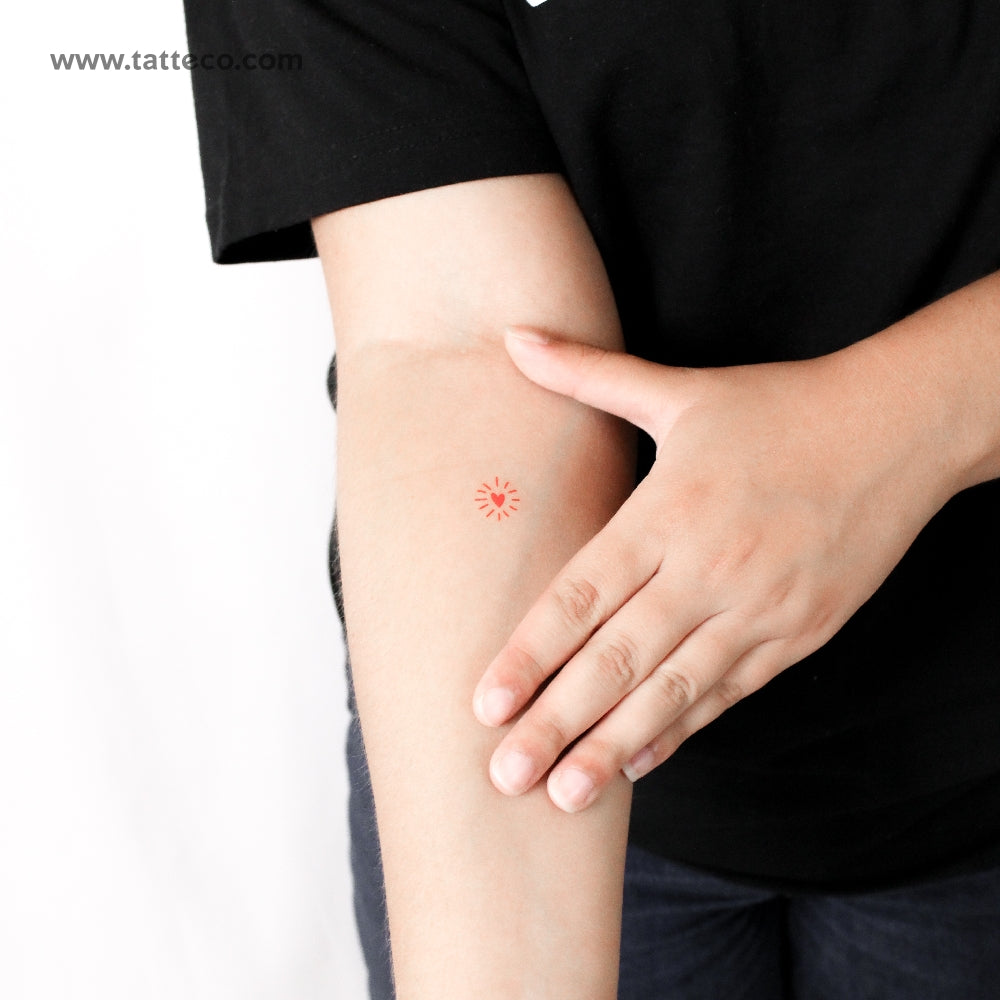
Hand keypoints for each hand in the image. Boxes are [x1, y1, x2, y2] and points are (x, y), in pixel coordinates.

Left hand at [473, 325, 955, 812]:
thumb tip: (514, 336)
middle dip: (557, 722)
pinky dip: (682, 729)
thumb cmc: (778, 408)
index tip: (485, 704)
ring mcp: (758, 609)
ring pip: (672, 691)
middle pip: (617, 659)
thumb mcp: (681, 389)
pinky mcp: (799, 634)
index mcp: (668, 511)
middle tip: (505, 775)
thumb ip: (589, 376)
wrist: (897, 429)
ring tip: (565, 796)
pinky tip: (641, 762)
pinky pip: (729, 693)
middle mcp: (708, 568)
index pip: (581, 596)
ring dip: (615, 747)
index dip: (529, 653)